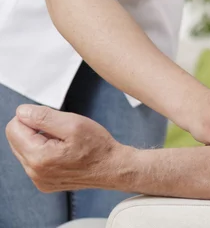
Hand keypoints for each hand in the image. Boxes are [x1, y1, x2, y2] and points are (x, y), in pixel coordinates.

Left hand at [5, 105, 123, 192]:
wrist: (111, 167)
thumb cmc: (97, 145)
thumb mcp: (73, 123)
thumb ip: (43, 117)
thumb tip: (21, 112)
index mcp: (38, 157)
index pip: (13, 128)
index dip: (31, 116)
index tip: (51, 118)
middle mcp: (34, 172)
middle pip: (16, 139)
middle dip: (34, 128)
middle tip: (60, 128)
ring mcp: (38, 180)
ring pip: (24, 149)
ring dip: (39, 139)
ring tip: (63, 140)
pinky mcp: (44, 182)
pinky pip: (34, 160)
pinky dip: (44, 150)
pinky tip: (62, 150)